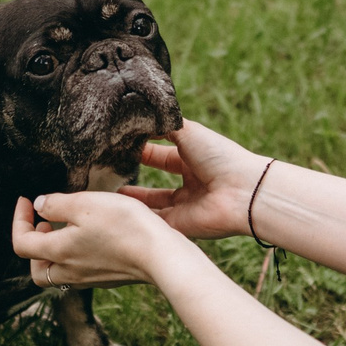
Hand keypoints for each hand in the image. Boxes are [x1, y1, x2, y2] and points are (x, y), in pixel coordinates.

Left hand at [12, 190, 187, 288]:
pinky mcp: (109, 278)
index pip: (22, 244)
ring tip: (69, 228)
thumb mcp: (85, 203)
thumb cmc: (123, 226)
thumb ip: (57, 204)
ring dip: (56, 252)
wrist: (161, 256)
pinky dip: (77, 256)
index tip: (27, 200)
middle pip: (37, 269)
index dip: (19, 220)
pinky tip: (93, 237)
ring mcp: (90, 278)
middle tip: (46, 223)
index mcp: (58, 252)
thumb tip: (39, 206)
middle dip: (34, 246)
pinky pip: (81, 272)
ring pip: (59, 273)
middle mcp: (70, 272)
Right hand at [119, 119, 271, 241]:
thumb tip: (142, 120)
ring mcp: (184, 205)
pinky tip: (116, 207)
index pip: (160, 153)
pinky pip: (154, 221)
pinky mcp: (179, 225)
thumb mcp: (188, 131)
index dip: (139, 149)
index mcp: (192, 157)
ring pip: (151, 203)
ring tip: (105, 189)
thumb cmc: (218, 155)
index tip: (115, 144)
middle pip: (155, 178)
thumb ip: (164, 127)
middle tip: (106, 168)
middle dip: (133, 173)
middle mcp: (188, 181)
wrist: (240, 191)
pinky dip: (137, 216)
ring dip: (131, 198)